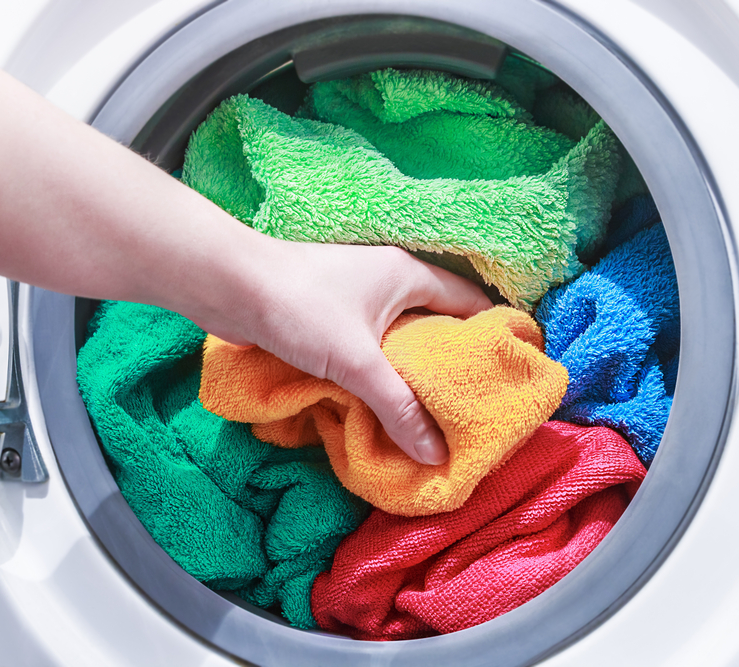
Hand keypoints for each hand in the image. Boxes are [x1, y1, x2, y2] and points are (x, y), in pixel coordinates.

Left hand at [192, 241, 492, 464]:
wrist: (227, 286)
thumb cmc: (300, 308)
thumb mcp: (359, 362)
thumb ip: (399, 407)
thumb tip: (436, 455)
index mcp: (407, 275)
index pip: (469, 302)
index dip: (493, 333)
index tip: (511, 371)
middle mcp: (386, 281)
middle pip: (434, 323)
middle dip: (450, 363)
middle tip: (472, 406)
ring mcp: (355, 297)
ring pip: (397, 338)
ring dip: (408, 371)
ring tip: (431, 415)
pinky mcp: (327, 316)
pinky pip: (366, 347)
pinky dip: (376, 372)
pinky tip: (381, 403)